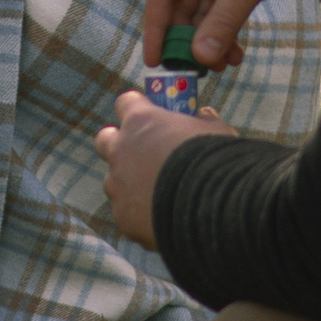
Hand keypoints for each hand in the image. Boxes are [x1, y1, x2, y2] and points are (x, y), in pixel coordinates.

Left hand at [96, 90, 234, 247]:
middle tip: (143, 154)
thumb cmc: (214, 160)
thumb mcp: (215, 130)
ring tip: (162, 194)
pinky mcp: (123, 216)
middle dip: (119, 145)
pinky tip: (166, 218)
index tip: (151, 115)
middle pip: (105, 140)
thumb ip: (203, 121)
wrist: (211, 207)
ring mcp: (118, 185)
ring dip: (132, 184)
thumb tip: (204, 115)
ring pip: (116, 181)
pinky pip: (128, 212)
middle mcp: (121, 151)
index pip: (126, 103)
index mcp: (140, 121)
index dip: (138, 108)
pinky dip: (142, 214)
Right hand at [144, 0, 311, 69]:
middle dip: (188, 41)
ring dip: (210, 41)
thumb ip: (223, 21)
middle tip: (198, 71)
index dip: (156, 28)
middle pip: (179, 7)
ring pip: (201, 15)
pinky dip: (225, 34)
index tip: (155, 61)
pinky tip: (235, 54)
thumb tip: (201, 58)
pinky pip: (220, 13)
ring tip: (225, 65)